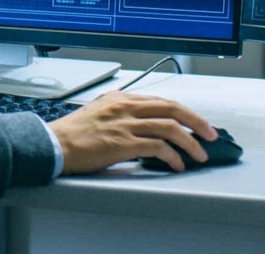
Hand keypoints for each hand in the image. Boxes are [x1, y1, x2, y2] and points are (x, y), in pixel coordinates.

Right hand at [48, 92, 215, 173]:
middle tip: (210, 134)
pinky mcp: (123, 143)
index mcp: (121, 98)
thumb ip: (121, 113)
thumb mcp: (98, 112)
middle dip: (196, 122)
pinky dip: (172, 157)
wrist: (54, 144)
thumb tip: (143, 125)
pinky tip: (176, 165)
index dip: (183, 112)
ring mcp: (125, 124)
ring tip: (199, 154)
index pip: (161, 100)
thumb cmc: (72, 133)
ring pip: (170, 128)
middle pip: (172, 108)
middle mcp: (125, 107)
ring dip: (190, 143)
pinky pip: (158, 148)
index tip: (195, 122)